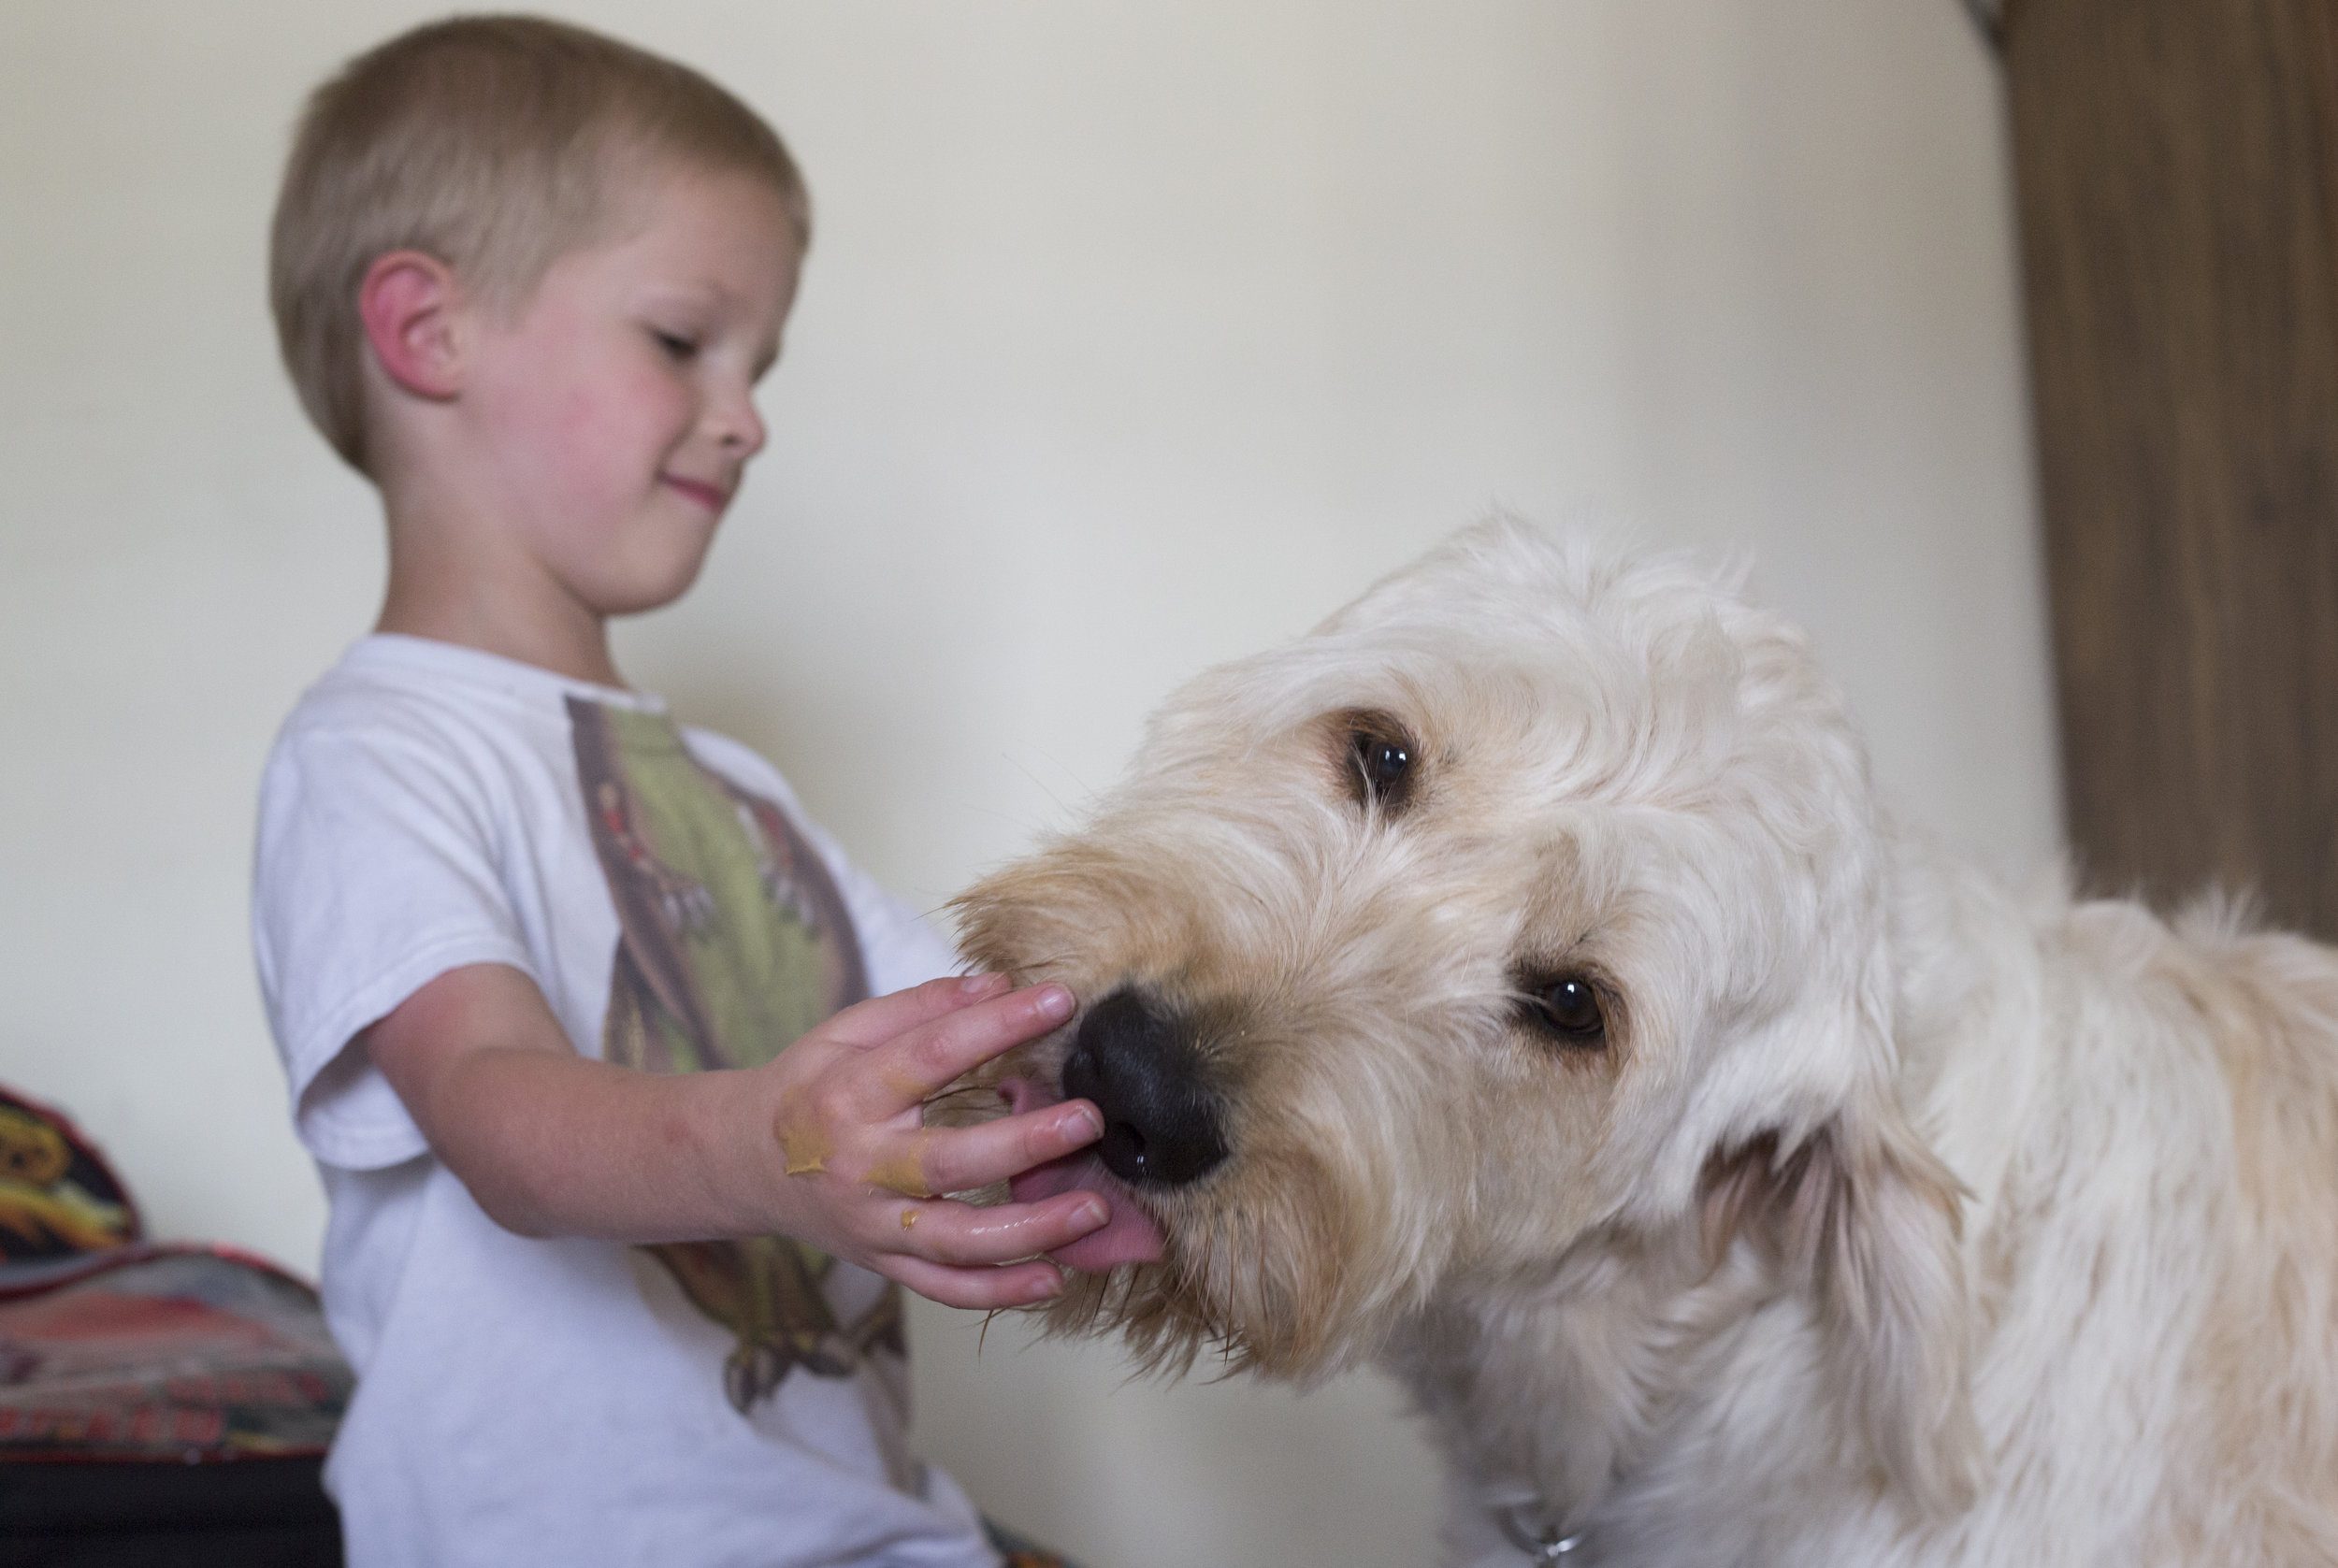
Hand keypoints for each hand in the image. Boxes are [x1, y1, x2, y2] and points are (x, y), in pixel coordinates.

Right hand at [761, 973, 1106, 1308]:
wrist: (743, 1164)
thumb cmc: (809, 1088)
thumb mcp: (847, 1032)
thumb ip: (923, 1007)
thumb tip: (1000, 982)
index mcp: (849, 1095)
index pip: (930, 1056)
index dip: (997, 1026)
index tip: (1060, 1001)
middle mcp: (861, 1167)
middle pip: (947, 1162)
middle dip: (1025, 1143)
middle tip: (1088, 1119)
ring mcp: (874, 1226)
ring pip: (956, 1241)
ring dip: (1030, 1230)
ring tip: (1094, 1206)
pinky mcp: (885, 1264)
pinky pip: (947, 1289)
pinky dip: (1000, 1292)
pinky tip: (1054, 1276)